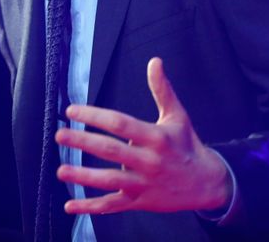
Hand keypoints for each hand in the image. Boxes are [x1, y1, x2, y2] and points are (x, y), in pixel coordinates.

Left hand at [55, 57, 230, 214]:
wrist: (208, 184)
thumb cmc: (187, 145)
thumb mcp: (177, 116)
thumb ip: (162, 89)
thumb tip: (154, 61)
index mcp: (156, 137)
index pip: (120, 123)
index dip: (95, 116)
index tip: (72, 110)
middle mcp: (149, 161)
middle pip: (112, 151)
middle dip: (84, 142)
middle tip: (60, 134)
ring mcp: (144, 184)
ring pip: (111, 181)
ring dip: (84, 177)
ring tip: (61, 170)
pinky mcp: (140, 202)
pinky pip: (113, 205)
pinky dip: (91, 207)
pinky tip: (70, 206)